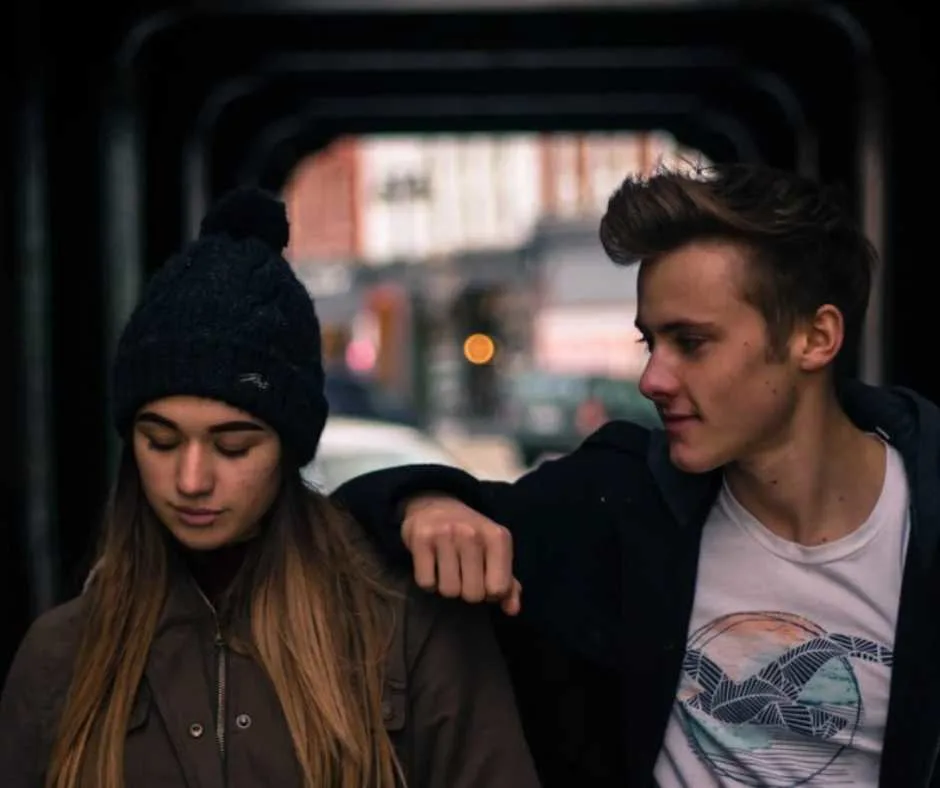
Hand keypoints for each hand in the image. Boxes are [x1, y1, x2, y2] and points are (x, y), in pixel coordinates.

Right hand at [402, 494, 522, 615]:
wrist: (435, 504)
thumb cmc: (470, 534)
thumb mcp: (495, 552)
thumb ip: (508, 583)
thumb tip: (512, 610)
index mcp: (497, 537)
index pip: (498, 588)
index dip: (491, 593)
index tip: (484, 579)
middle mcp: (472, 533)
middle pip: (473, 594)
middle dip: (467, 591)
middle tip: (463, 574)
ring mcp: (445, 534)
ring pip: (449, 591)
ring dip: (447, 587)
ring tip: (447, 568)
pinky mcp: (421, 538)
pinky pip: (426, 583)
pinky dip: (429, 582)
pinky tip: (432, 566)